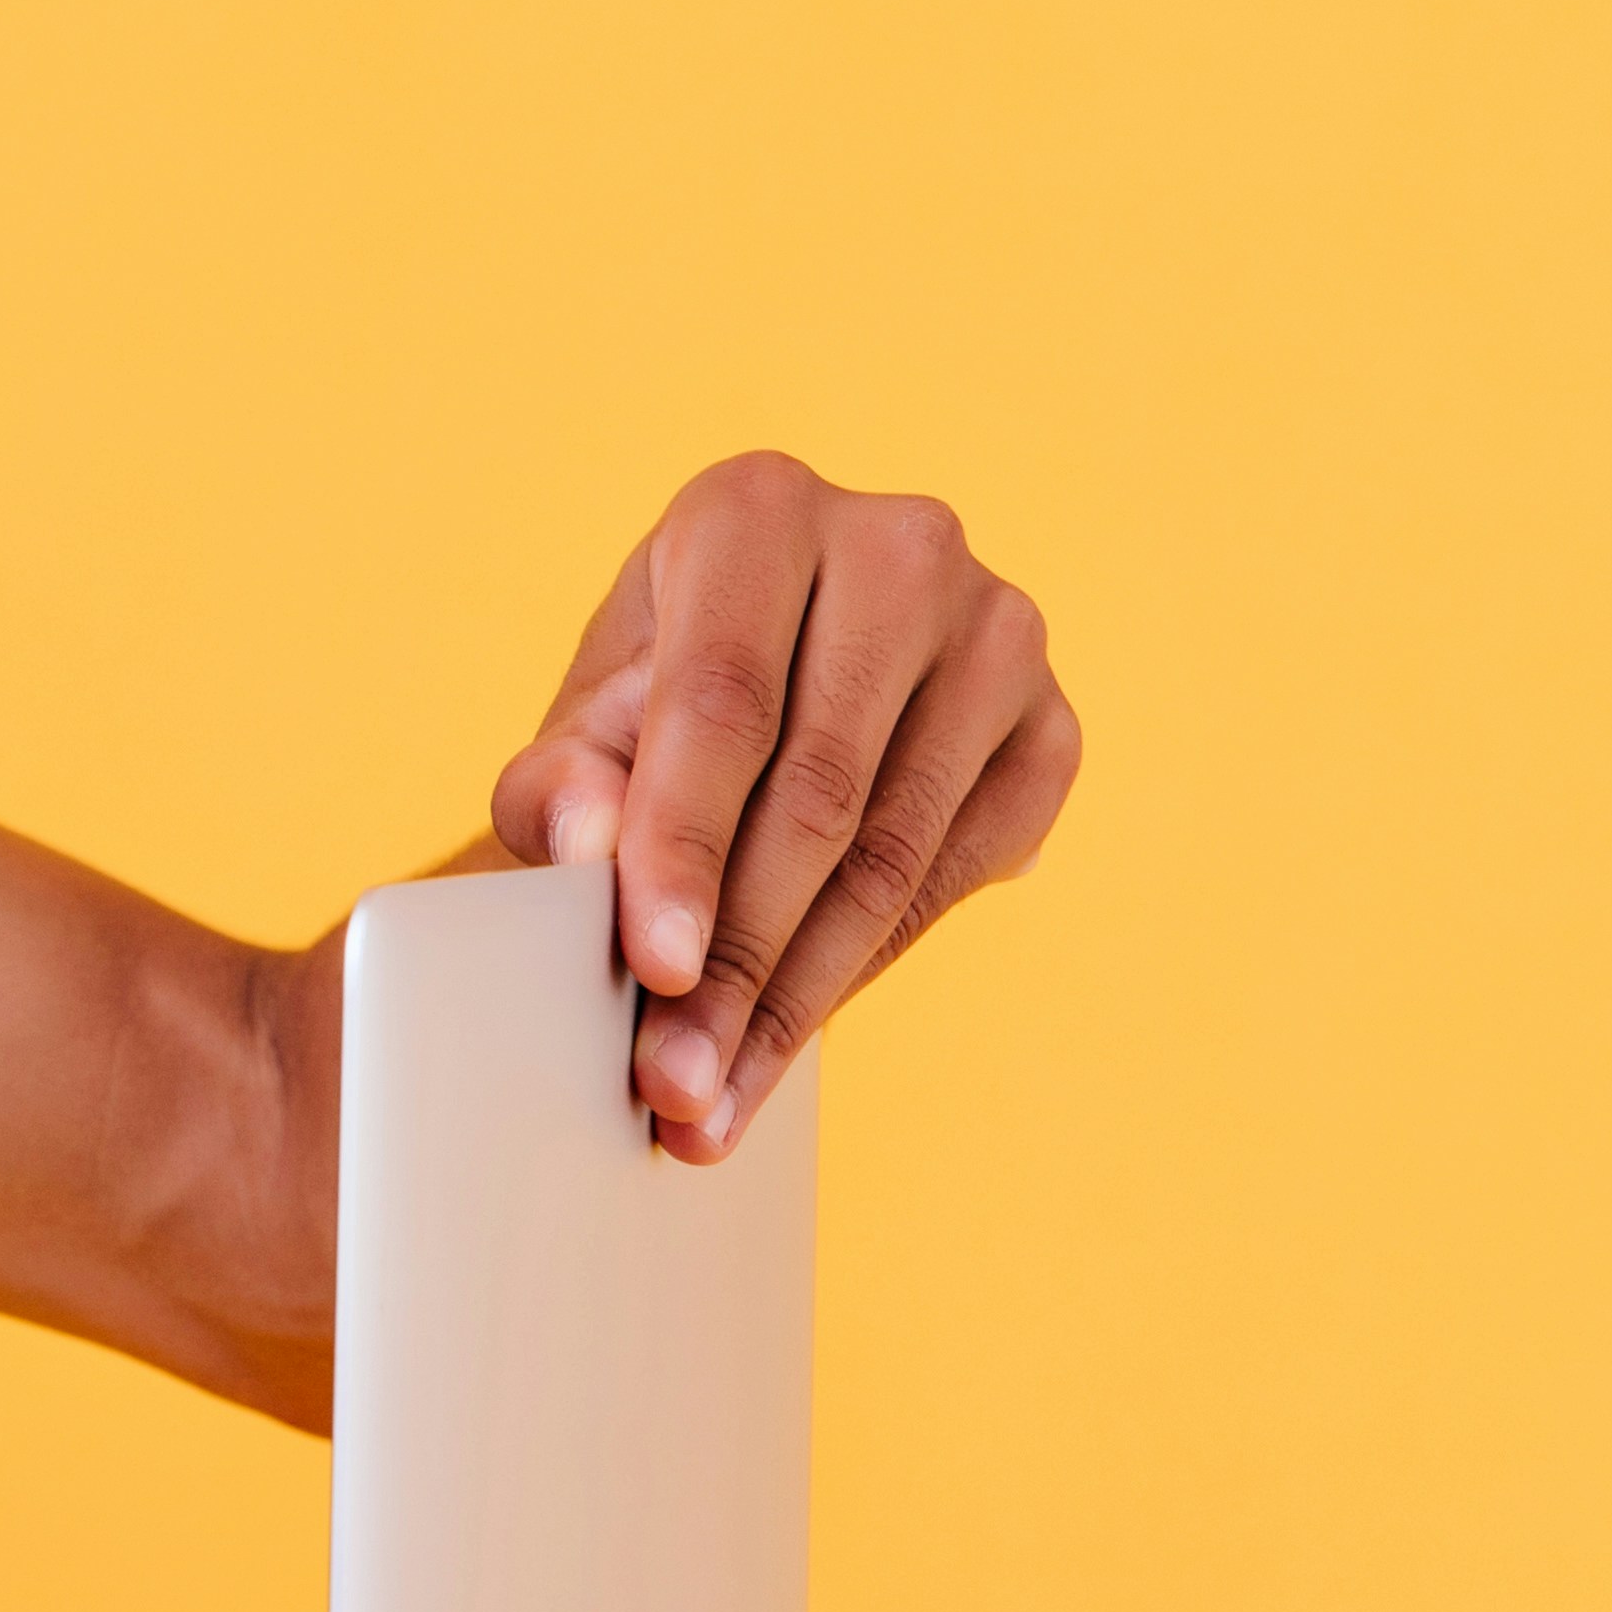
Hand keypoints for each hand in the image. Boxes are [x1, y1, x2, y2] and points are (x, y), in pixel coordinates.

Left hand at [488, 454, 1080, 1154]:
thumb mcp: (583, 728)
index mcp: (755, 511)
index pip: (720, 704)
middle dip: (739, 961)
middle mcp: (897, 547)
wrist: (768, 691)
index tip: (652, 972)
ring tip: (714, 1100)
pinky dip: (869, 966)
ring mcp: (997, 630)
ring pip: (894, 848)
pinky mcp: (1052, 724)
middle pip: (815, 792)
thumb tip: (590, 847)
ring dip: (801, 995)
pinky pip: (962, 872)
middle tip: (673, 1084)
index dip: (683, 849)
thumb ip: (559, 785)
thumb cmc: (653, 707)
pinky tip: (791, 1038)